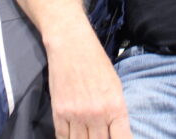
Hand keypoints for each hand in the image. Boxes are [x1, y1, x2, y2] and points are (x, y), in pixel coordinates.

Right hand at [47, 23, 131, 138]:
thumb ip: (116, 112)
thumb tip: (116, 133)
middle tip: (99, 137)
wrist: (71, 45)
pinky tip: (73, 137)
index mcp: (115, 106)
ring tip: (87, 137)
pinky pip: (63, 137)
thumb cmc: (96, 63)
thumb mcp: (115, 87)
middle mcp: (96, 114)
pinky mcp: (59, 112)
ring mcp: (76, 115)